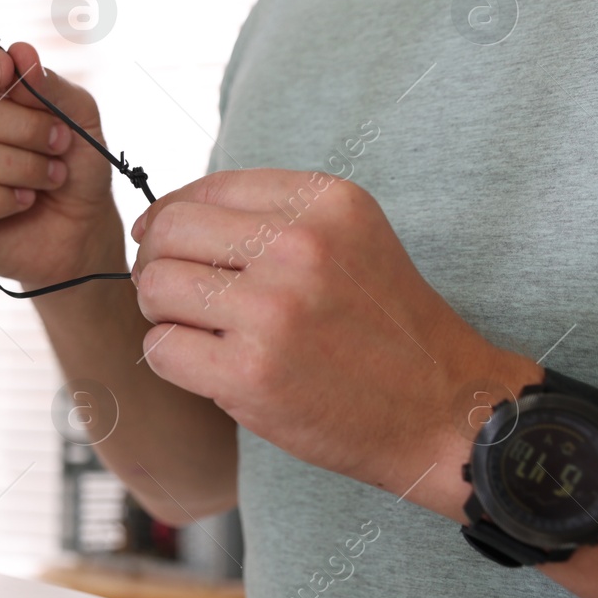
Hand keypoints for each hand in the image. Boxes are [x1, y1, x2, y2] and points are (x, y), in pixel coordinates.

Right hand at [0, 42, 121, 288]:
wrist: (83, 229)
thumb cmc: (75, 173)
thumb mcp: (80, 119)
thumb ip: (50, 86)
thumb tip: (20, 53)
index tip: (5, 72)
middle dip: (20, 128)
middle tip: (57, 143)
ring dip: (18, 167)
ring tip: (49, 179)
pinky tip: (22, 201)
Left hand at [128, 169, 539, 507]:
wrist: (442, 409)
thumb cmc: (381, 326)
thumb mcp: (348, 238)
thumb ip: (267, 215)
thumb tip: (159, 217)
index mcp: (324, 202)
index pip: (204, 189)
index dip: (172, 218)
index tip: (173, 247)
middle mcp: (298, 245)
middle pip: (169, 231)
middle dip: (158, 263)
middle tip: (181, 295)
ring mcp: (272, 310)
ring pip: (155, 287)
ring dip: (163, 313)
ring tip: (201, 332)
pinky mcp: (251, 373)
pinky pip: (160, 348)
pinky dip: (173, 360)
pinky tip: (212, 368)